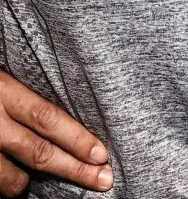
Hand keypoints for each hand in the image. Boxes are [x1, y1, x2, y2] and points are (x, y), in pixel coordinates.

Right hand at [0, 70, 112, 195]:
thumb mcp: (4, 77)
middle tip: (102, 180)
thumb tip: (65, 120)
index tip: (102, 154)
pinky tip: (7, 180)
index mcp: (3, 91)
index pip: (48, 118)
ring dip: (25, 183)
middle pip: (38, 151)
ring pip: (9, 178)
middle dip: (74, 169)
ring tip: (30, 181)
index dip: (77, 138)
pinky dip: (1, 185)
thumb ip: (26, 95)